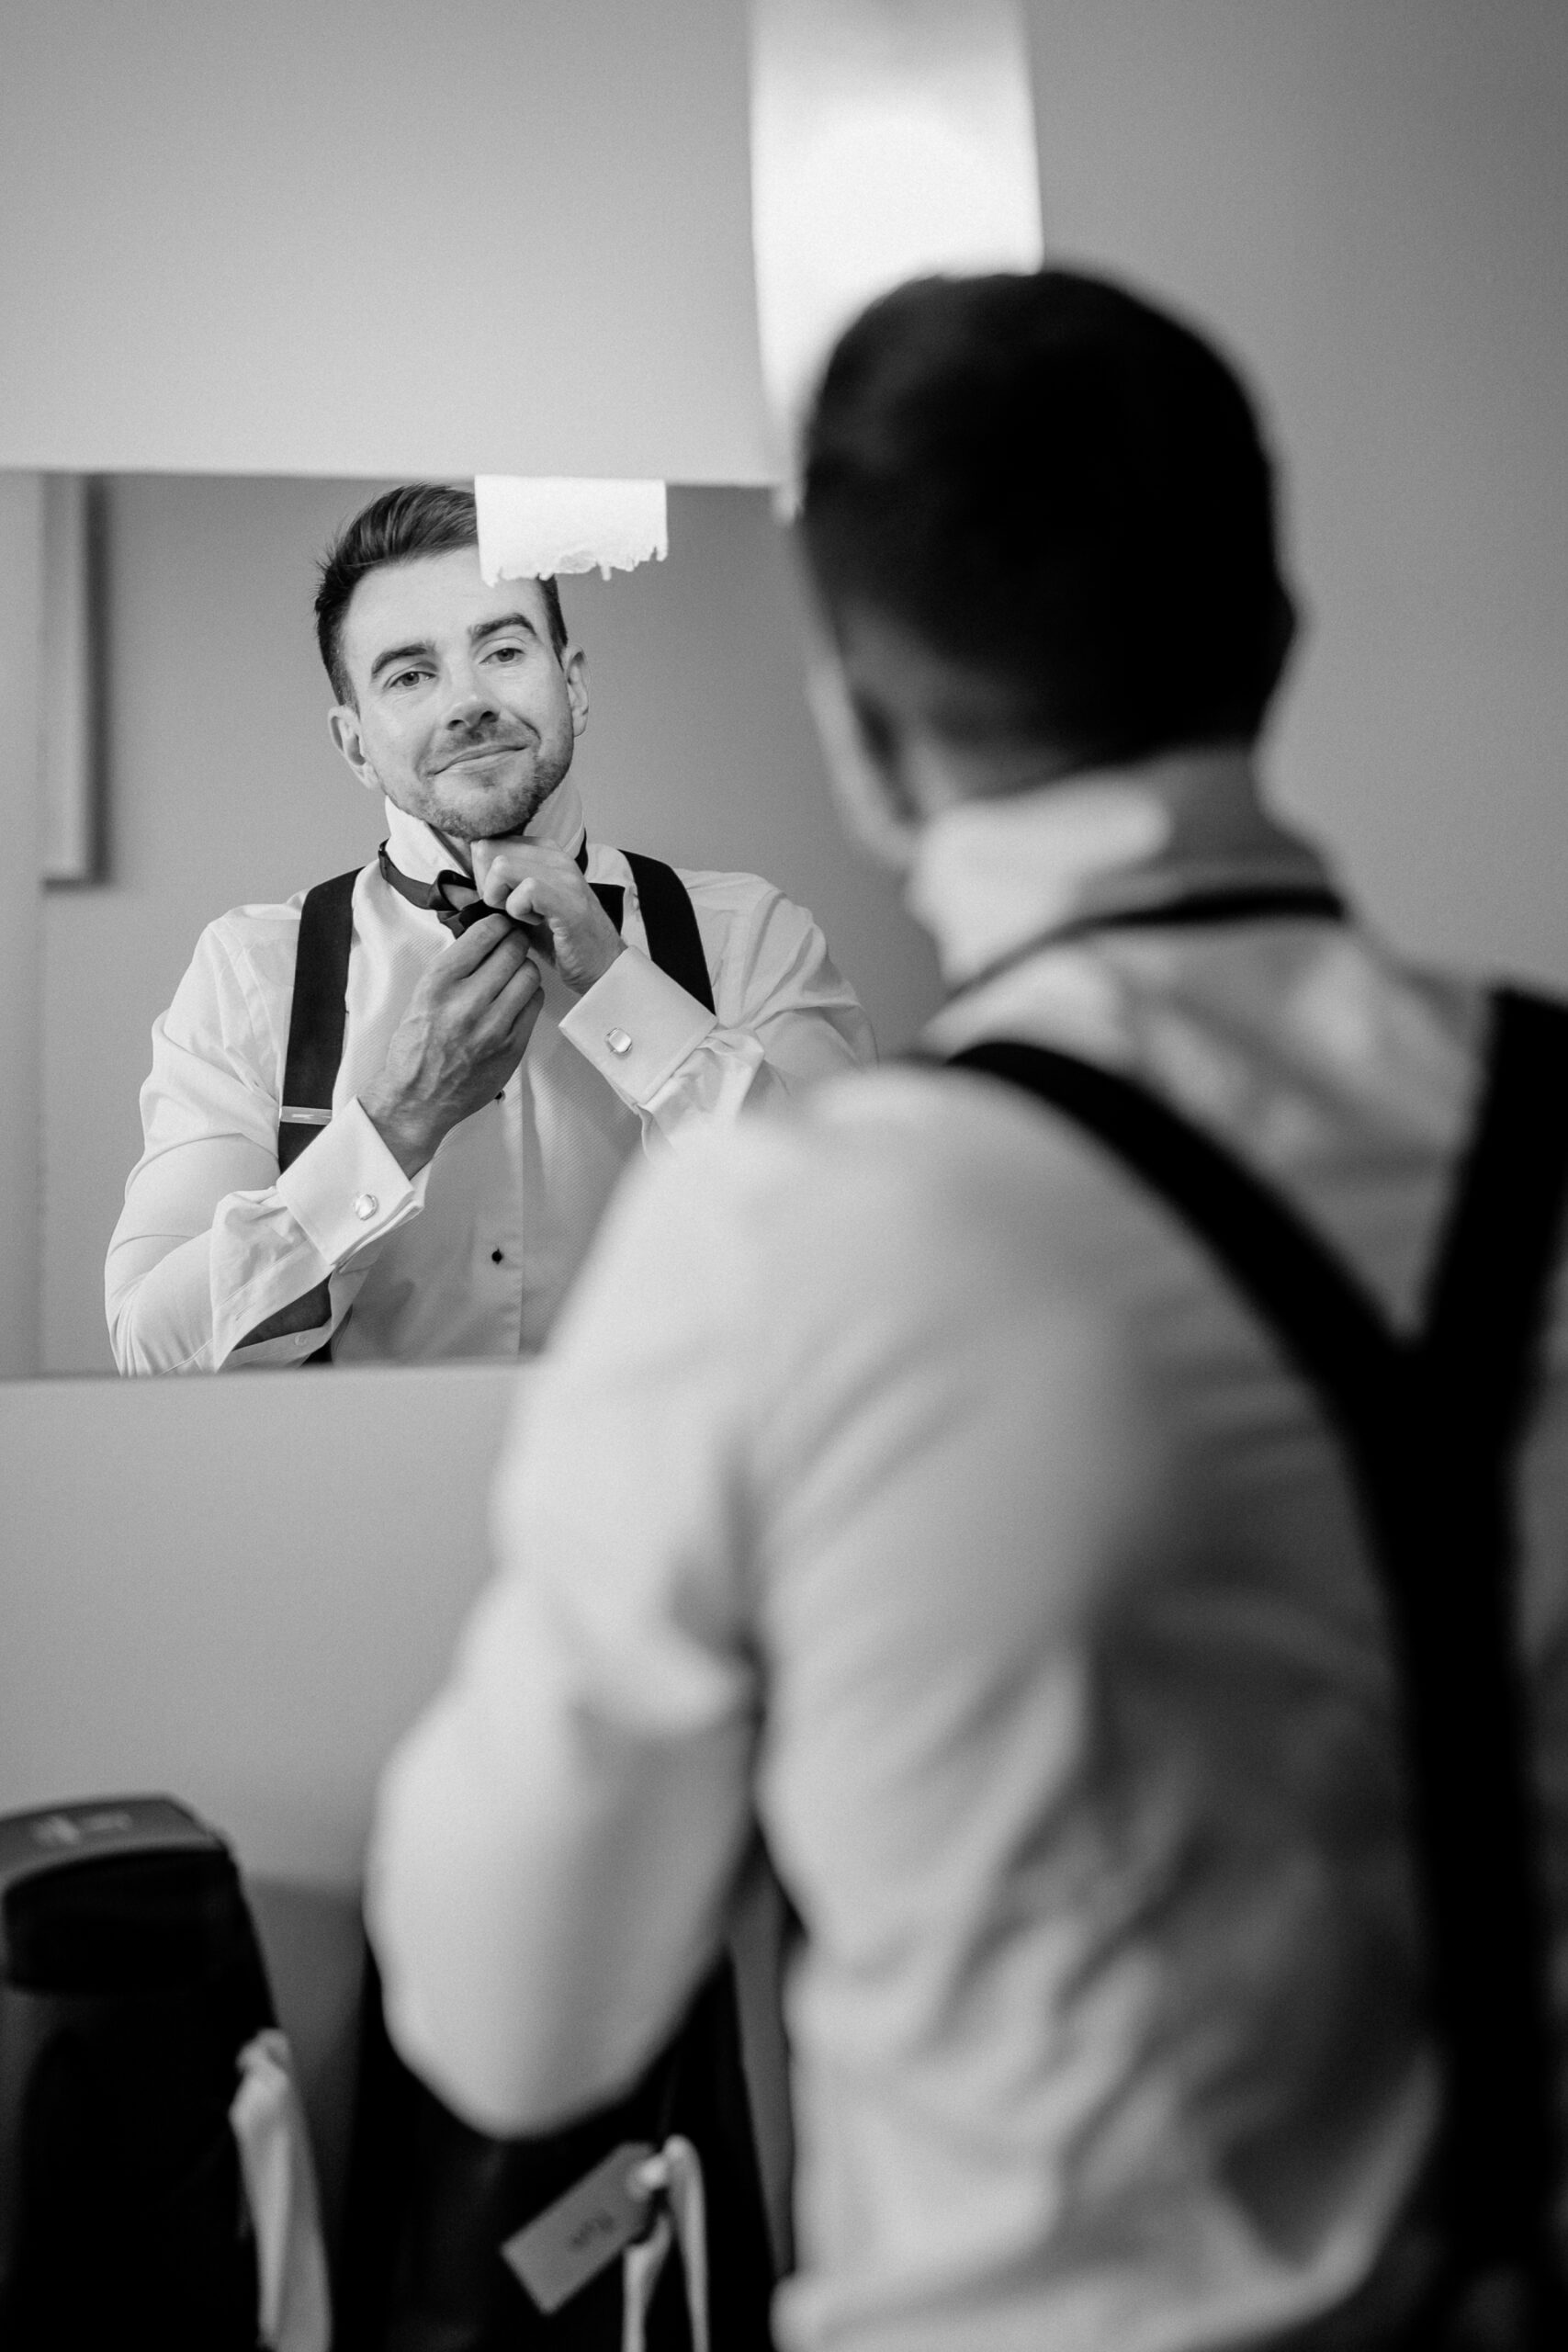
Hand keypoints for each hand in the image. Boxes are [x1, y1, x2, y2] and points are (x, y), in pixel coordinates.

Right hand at [359, 914, 544, 1175]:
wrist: (418, 1098)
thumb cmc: (416, 1045)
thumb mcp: (422, 995)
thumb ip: (454, 968)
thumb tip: (484, 937)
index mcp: (439, 983)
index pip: (484, 934)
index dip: (498, 924)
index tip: (500, 924)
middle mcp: (467, 1002)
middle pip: (513, 951)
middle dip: (516, 942)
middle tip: (513, 944)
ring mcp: (493, 1026)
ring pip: (529, 975)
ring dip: (525, 969)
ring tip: (514, 974)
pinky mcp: (512, 1046)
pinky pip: (535, 1004)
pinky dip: (530, 995)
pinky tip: (517, 999)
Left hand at [471, 838, 624, 997]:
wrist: (601, 966)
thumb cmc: (560, 939)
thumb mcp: (521, 908)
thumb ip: (496, 890)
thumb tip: (459, 884)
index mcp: (544, 852)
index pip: (489, 842)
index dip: (481, 874)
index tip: (499, 899)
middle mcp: (555, 856)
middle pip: (489, 851)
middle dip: (486, 886)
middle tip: (507, 910)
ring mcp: (564, 876)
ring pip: (502, 866)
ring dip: (500, 898)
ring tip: (520, 916)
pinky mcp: (568, 900)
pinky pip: (525, 891)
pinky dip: (519, 911)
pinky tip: (535, 923)